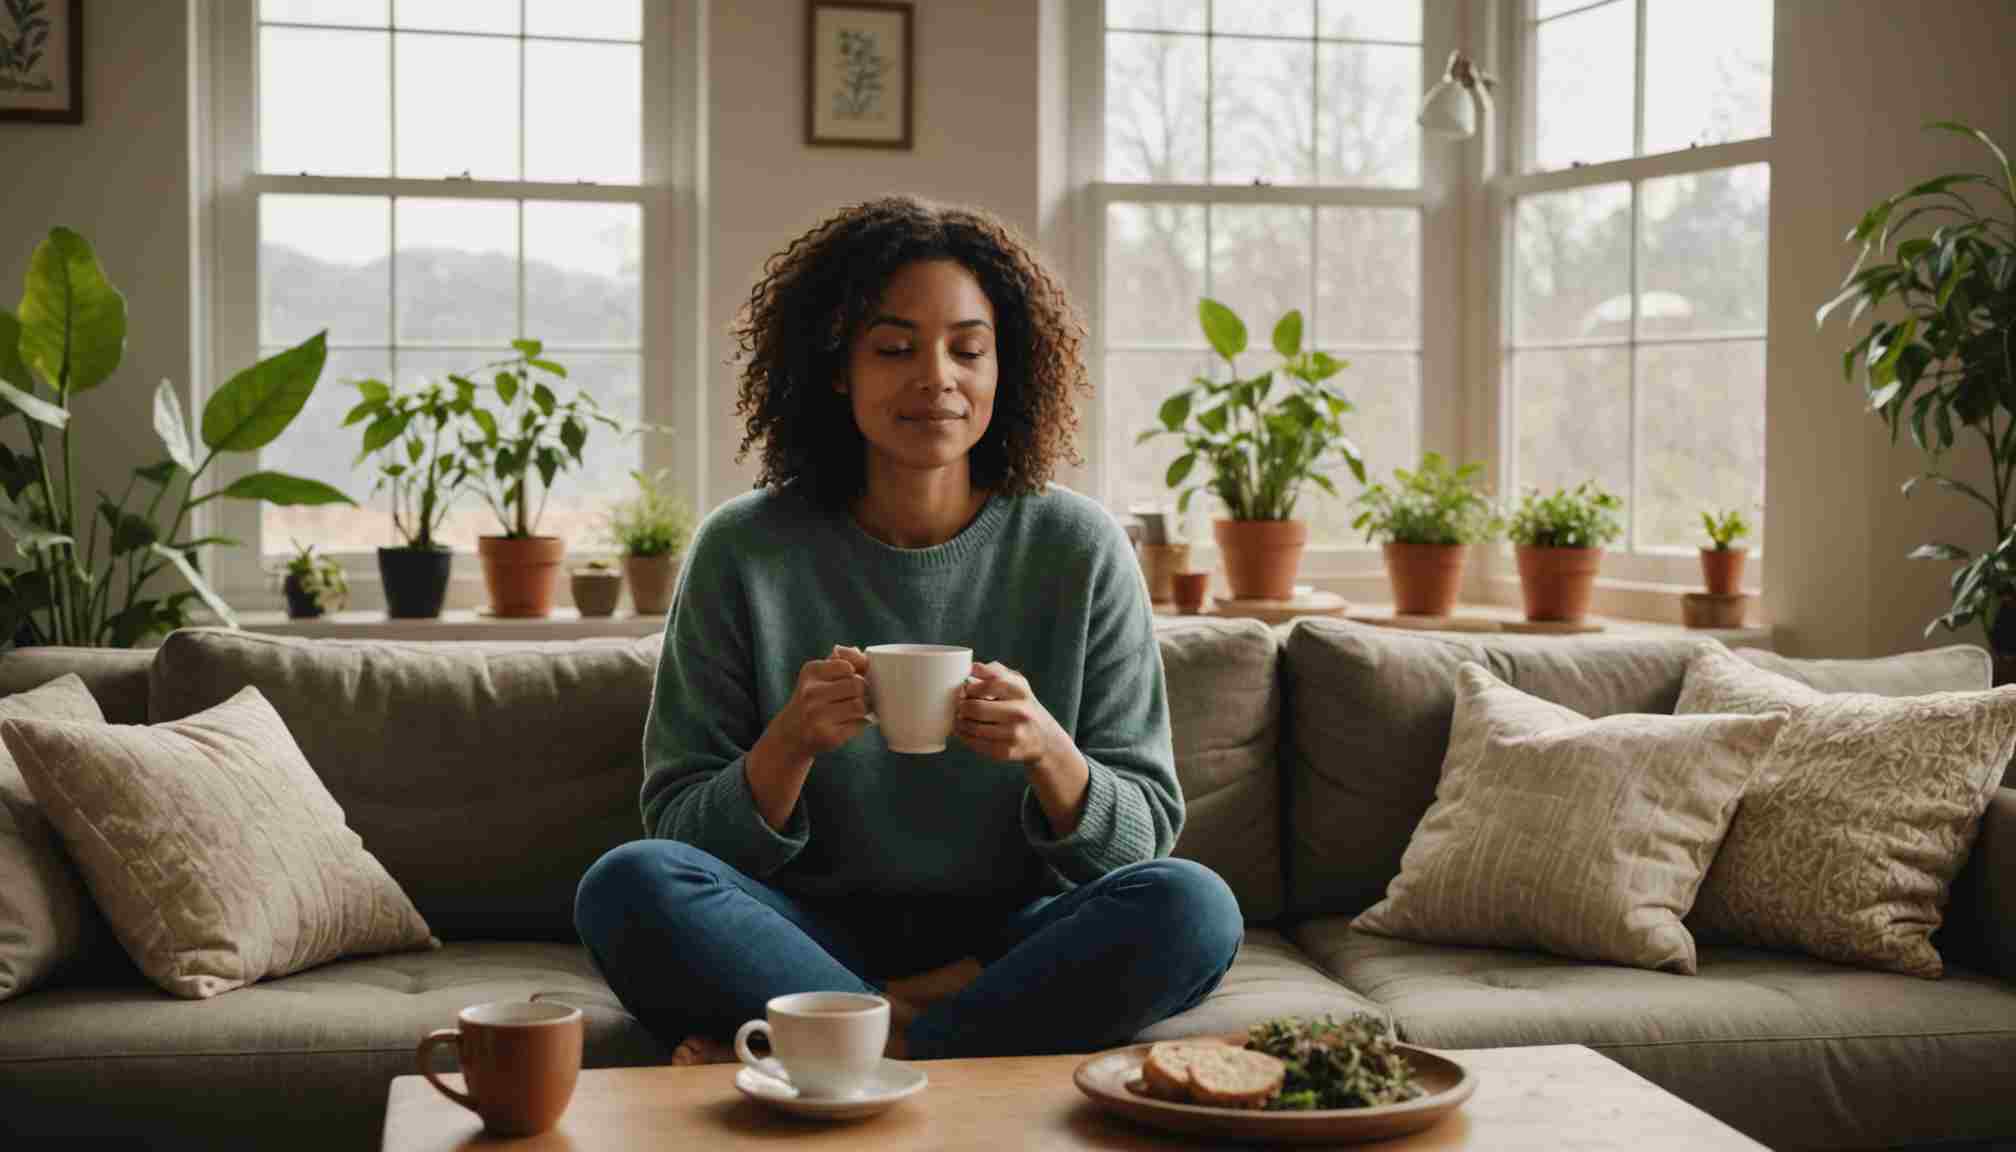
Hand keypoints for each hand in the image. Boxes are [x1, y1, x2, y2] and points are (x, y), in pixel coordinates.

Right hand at [770, 645, 870, 760]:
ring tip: (855, 710)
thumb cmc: (812, 699)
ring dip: (864, 708)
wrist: (790, 734)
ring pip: (860, 706)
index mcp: (811, 672)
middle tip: (857, 697)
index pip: (848, 666)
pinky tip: (849, 723)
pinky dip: (860, 723)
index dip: (855, 673)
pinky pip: (859, 724)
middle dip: (862, 691)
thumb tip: (861, 653)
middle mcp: (811, 693)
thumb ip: (843, 658)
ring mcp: (818, 716)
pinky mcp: (829, 736)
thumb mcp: (819, 674)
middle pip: (858, 685)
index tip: (850, 680)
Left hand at [954, 661, 1069, 767]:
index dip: (971, 687)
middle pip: (977, 708)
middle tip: (958, 706)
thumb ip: (995, 671)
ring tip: (958, 719)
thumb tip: (972, 668)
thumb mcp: (1017, 683)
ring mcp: (1013, 734)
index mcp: (1020, 691)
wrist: (1044, 738)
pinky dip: (965, 738)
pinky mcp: (1006, 751)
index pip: (989, 684)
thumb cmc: (1023, 705)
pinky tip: (964, 732)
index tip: (965, 690)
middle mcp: (1020, 712)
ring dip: (960, 723)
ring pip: (974, 728)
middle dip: (961, 707)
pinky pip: (977, 744)